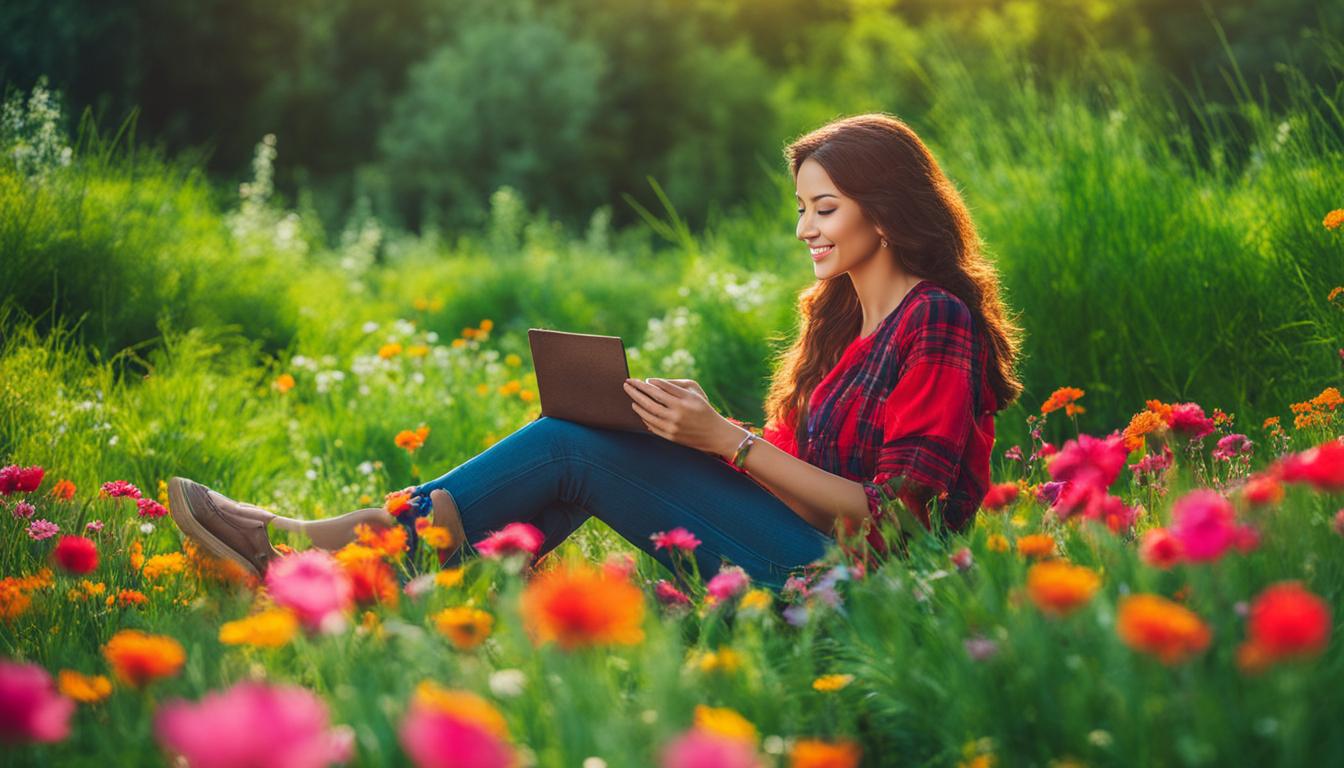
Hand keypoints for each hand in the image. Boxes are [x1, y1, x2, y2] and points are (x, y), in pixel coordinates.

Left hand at [624, 377, 738, 454]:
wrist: (714, 433)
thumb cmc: (702, 407)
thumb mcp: (694, 390)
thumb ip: (673, 384)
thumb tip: (651, 383)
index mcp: (683, 400)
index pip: (659, 389)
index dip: (645, 384)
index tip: (637, 380)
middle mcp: (677, 414)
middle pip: (649, 401)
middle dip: (635, 391)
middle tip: (626, 384)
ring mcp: (672, 427)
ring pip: (648, 414)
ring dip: (637, 405)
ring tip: (631, 398)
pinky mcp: (670, 437)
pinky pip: (651, 426)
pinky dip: (644, 418)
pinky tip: (640, 411)